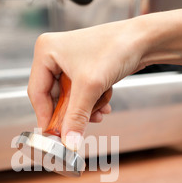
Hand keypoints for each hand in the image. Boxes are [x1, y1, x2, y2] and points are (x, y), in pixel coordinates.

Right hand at [27, 19, 145, 148]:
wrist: (145, 40)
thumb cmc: (116, 48)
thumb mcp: (90, 88)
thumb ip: (76, 118)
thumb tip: (68, 143)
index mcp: (45, 51)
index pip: (37, 93)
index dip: (45, 116)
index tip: (53, 136)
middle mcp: (54, 54)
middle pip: (53, 97)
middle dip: (70, 113)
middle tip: (77, 129)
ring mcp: (68, 61)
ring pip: (69, 98)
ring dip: (84, 109)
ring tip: (98, 113)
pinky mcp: (83, 67)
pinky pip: (80, 94)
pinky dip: (91, 102)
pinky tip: (104, 105)